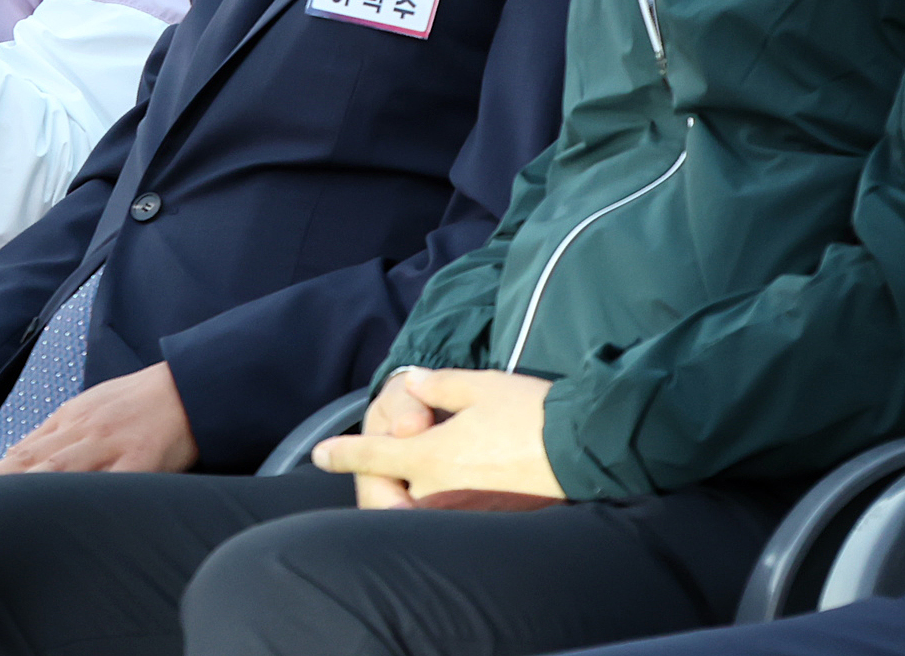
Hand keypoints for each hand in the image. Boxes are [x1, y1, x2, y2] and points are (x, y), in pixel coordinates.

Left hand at [0, 361, 197, 482]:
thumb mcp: (92, 406)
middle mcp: (84, 432)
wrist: (189, 387)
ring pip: (60, 471)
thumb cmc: (140, 399)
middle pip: (30, 462)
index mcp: (71, 420)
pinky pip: (111, 486)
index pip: (22, 451)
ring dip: (22, 491)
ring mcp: (111, 447)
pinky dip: (86, 500)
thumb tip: (18, 456)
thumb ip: (57, 432)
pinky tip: (65, 517)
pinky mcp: (141, 463)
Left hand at [312, 370, 563, 507]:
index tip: (320, 454)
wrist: (584, 450)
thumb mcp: (477, 386)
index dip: (343, 453)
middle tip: (432, 431)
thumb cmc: (530, 413)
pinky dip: (459, 493)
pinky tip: (485, 469)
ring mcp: (465, 512)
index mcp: (430, 457)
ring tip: (467, 451)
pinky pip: (459, 509)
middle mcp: (439, 492)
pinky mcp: (492, 521)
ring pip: (430, 498)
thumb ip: (435, 386)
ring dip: (433, 478)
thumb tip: (410, 383)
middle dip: (406, 460)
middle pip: (403, 480)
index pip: (373, 456)